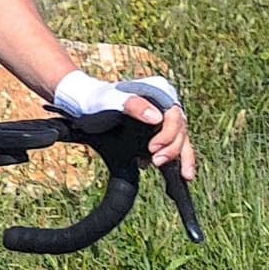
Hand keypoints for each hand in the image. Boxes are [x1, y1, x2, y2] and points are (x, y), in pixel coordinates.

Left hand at [53, 72, 196, 179]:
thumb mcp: (111, 99)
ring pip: (180, 139)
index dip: (168, 134)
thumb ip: (133, 105)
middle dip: (173, 149)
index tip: (153, 148)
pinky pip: (171, 146)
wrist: (83, 105)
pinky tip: (176, 174)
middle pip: (180, 130)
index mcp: (159, 94)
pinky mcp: (156, 133)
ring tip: (185, 175)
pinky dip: (176, 160)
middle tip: (156, 161)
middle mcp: (164, 107)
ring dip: (182, 157)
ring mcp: (161, 121)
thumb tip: (156, 118)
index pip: (175, 117)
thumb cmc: (97, 99)